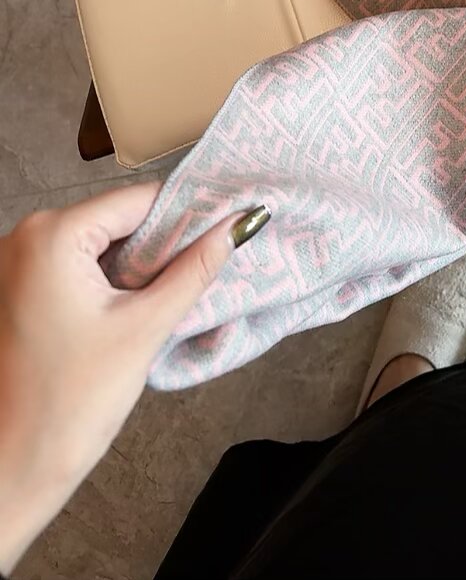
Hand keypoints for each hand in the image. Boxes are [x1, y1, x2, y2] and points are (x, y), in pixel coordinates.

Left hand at [0, 184, 267, 573]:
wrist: (15, 468)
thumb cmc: (71, 404)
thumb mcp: (146, 327)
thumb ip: (196, 268)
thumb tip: (240, 224)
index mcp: (51, 235)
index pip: (138, 200)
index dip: (188, 215)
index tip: (226, 231)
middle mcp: (24, 236)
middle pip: (118, 218)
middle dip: (161, 243)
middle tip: (200, 270)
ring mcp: (15, 262)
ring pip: (101, 241)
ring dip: (138, 261)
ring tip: (166, 295)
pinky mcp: (17, 287)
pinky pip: (78, 262)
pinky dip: (110, 277)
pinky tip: (132, 307)